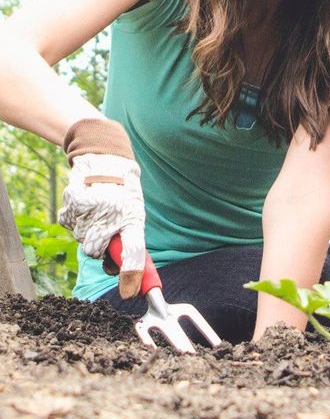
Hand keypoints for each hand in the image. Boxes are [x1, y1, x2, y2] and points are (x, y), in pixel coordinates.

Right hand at [58, 152, 145, 298]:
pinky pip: (70, 225)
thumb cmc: (125, 194)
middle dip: (102, 248)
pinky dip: (76, 219)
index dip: (131, 274)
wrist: (107, 161)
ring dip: (88, 231)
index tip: (129, 293)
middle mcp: (112, 215)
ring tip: (99, 209)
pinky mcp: (71, 204)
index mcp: (133, 219)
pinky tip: (86, 204)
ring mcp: (90, 210)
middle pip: (97, 253)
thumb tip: (125, 278)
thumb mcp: (135, 215)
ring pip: (82, 239)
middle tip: (107, 229)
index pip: (134, 251)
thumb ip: (129, 243)